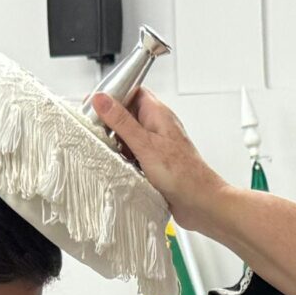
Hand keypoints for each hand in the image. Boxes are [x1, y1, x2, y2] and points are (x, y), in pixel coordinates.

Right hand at [91, 89, 226, 229]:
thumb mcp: (145, 144)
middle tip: (99, 132)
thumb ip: (121, 121)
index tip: (94, 104)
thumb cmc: (183, 175)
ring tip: (111, 152)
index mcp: (158, 114)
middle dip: (111, 123)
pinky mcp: (154, 163)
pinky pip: (132, 155)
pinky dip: (123, 159)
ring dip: (117, 144)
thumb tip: (101, 99)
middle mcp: (157, 127)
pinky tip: (120, 167)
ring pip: (128, 136)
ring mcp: (156, 145)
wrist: (201, 204)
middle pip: (127, 114)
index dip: (113, 94)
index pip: (132, 91)